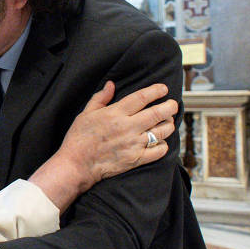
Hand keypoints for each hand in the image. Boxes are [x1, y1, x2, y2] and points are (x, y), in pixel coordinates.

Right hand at [30, 81, 177, 210]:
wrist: (76, 164)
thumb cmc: (79, 138)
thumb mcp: (86, 113)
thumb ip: (100, 98)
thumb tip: (111, 84)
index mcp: (115, 113)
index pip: (142, 97)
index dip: (156, 91)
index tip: (163, 89)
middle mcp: (128, 127)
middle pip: (158, 113)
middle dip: (170, 106)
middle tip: (172, 104)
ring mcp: (134, 144)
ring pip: (162, 131)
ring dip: (169, 124)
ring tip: (168, 121)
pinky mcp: (136, 159)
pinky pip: (159, 151)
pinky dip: (163, 145)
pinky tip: (160, 142)